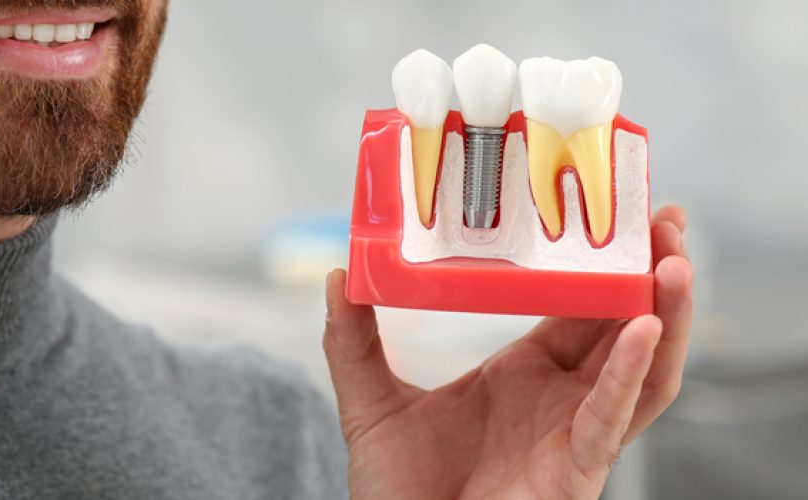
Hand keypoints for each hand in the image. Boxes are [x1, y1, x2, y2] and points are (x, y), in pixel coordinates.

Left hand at [323, 206, 692, 498]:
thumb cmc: (398, 493)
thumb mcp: (370, 403)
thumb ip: (352, 341)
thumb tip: (339, 276)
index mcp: (522, 373)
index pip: (577, 307)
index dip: (602, 265)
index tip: (615, 213)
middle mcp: (559, 397)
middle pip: (625, 326)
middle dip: (650, 273)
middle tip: (665, 218)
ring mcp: (573, 432)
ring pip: (643, 367)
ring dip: (665, 312)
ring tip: (672, 259)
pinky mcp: (575, 469)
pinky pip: (613, 417)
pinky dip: (632, 373)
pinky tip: (644, 328)